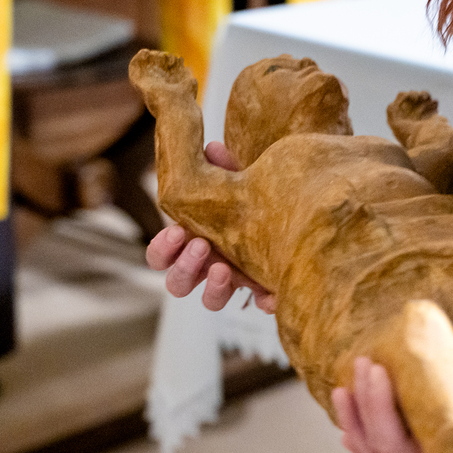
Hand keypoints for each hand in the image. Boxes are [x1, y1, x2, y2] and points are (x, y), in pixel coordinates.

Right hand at [145, 142, 276, 312]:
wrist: (291, 214)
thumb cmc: (251, 198)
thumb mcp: (236, 180)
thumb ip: (223, 168)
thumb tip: (214, 148)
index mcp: (190, 242)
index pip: (160, 257)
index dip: (162, 249)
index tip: (176, 231)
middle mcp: (206, 268)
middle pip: (177, 283)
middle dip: (184, 267)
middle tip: (201, 246)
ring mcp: (234, 283)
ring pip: (210, 300)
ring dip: (212, 288)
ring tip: (224, 269)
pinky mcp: (263, 290)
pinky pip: (260, 304)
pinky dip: (264, 299)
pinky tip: (268, 292)